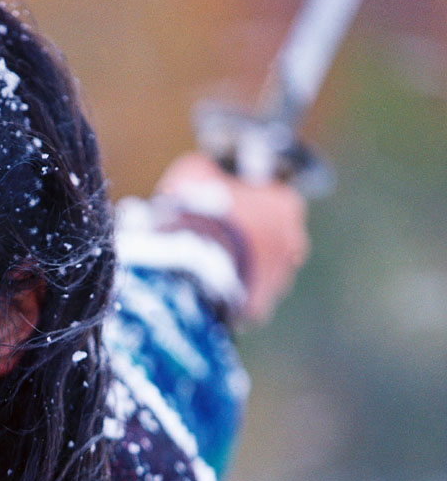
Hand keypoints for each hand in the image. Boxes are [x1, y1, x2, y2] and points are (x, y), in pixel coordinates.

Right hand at [155, 153, 308, 322]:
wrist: (186, 263)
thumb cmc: (196, 210)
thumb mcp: (195, 171)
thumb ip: (211, 171)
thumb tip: (209, 173)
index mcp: (286, 204)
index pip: (271, 198)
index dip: (243, 200)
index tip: (219, 203)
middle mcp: (294, 243)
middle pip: (269, 237)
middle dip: (244, 237)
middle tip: (210, 235)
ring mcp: (279, 280)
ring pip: (259, 271)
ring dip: (236, 266)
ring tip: (200, 264)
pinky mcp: (260, 309)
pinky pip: (243, 298)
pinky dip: (227, 292)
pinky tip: (202, 285)